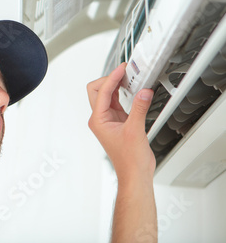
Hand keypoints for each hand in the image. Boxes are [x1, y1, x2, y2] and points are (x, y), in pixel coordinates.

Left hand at [87, 63, 155, 183]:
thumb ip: (139, 108)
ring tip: (129, 77)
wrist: (135, 173)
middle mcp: (100, 119)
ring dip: (116, 85)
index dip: (112, 78)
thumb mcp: (136, 130)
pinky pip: (117, 102)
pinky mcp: (118, 121)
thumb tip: (143, 92)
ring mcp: (108, 119)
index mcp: (98, 120)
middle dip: (109, 79)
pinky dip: (123, 93)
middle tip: (124, 71)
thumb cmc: (129, 159)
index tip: (122, 69)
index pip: (102, 92)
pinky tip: (132, 89)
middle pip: (98, 90)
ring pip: (107, 95)